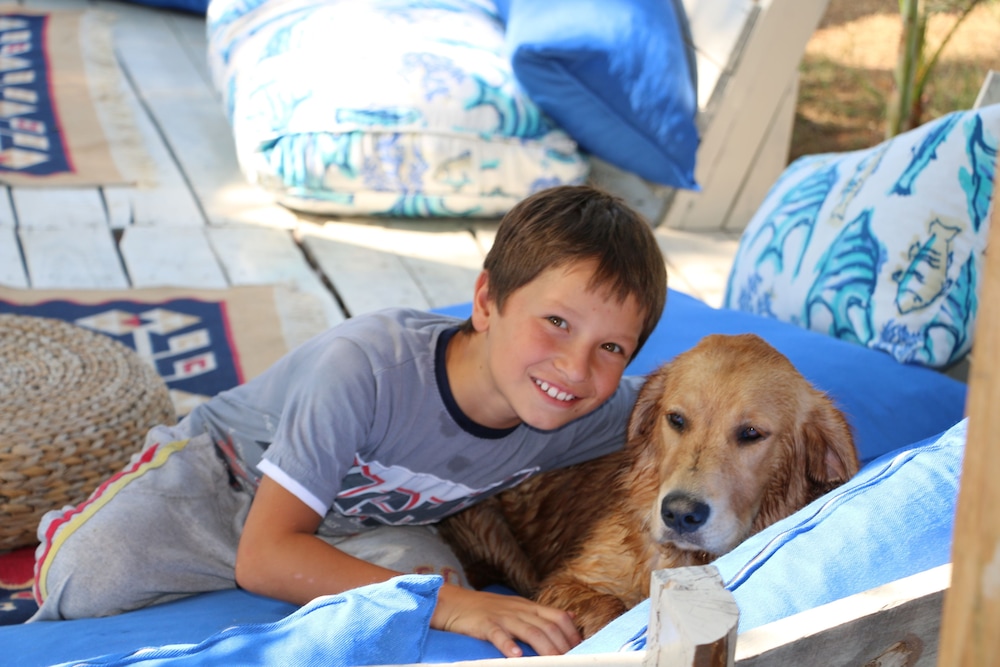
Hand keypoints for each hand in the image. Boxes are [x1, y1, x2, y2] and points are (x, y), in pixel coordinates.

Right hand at [432, 584, 580, 656]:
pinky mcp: (485, 624)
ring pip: (529, 631)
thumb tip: (571, 617)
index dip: (572, 634)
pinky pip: (499, 634)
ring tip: (553, 662)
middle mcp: (519, 610)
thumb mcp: (519, 607)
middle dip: (562, 646)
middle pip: (548, 626)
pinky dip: (508, 645)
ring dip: (544, 648)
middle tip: (569, 662)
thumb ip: (544, 613)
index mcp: (529, 606)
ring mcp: (502, 616)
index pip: (558, 617)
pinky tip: (516, 656)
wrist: (454, 603)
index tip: (580, 651)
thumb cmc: (488, 609)